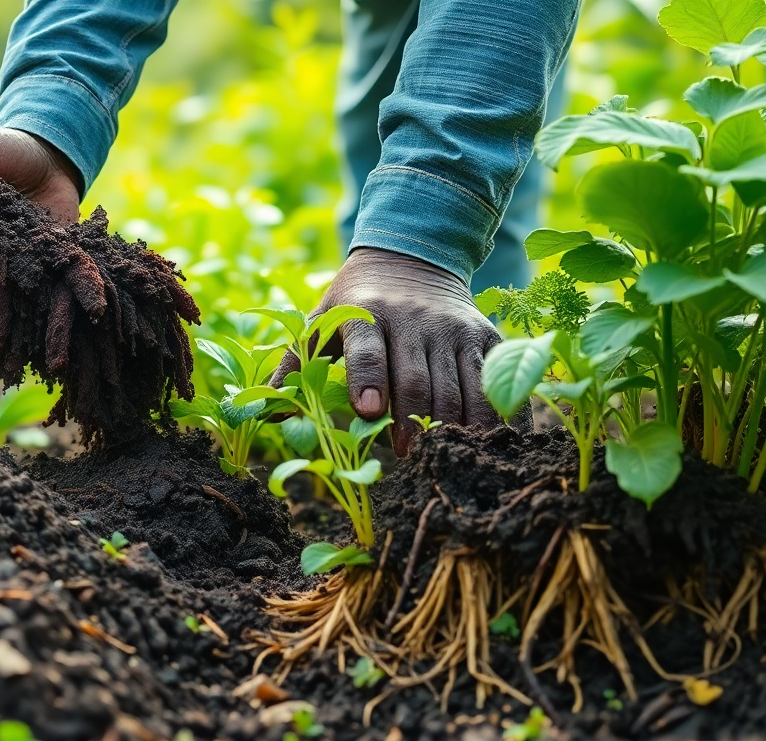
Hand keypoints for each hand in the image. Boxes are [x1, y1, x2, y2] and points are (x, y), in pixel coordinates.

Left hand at [272, 247, 514, 454]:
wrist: (411, 258)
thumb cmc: (354, 303)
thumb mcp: (319, 320)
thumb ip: (293, 365)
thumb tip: (266, 413)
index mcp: (366, 314)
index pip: (367, 349)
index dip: (368, 380)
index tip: (368, 413)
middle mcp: (415, 319)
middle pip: (416, 379)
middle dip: (411, 421)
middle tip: (405, 456)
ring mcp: (454, 328)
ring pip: (460, 386)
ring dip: (454, 428)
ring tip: (444, 456)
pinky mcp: (486, 336)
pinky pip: (496, 381)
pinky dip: (499, 414)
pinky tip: (494, 443)